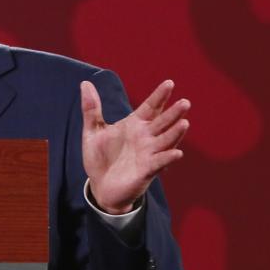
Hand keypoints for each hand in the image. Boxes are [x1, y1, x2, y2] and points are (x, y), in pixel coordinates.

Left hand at [81, 79, 189, 214]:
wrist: (100, 186)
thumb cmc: (100, 157)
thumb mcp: (92, 131)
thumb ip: (91, 109)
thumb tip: (85, 83)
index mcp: (134, 125)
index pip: (150, 107)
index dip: (159, 96)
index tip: (169, 83)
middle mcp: (145, 137)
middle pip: (162, 122)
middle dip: (174, 112)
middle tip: (185, 102)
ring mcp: (148, 153)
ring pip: (165, 140)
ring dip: (175, 133)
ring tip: (184, 123)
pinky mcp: (147, 170)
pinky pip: (159, 162)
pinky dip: (168, 157)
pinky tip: (177, 153)